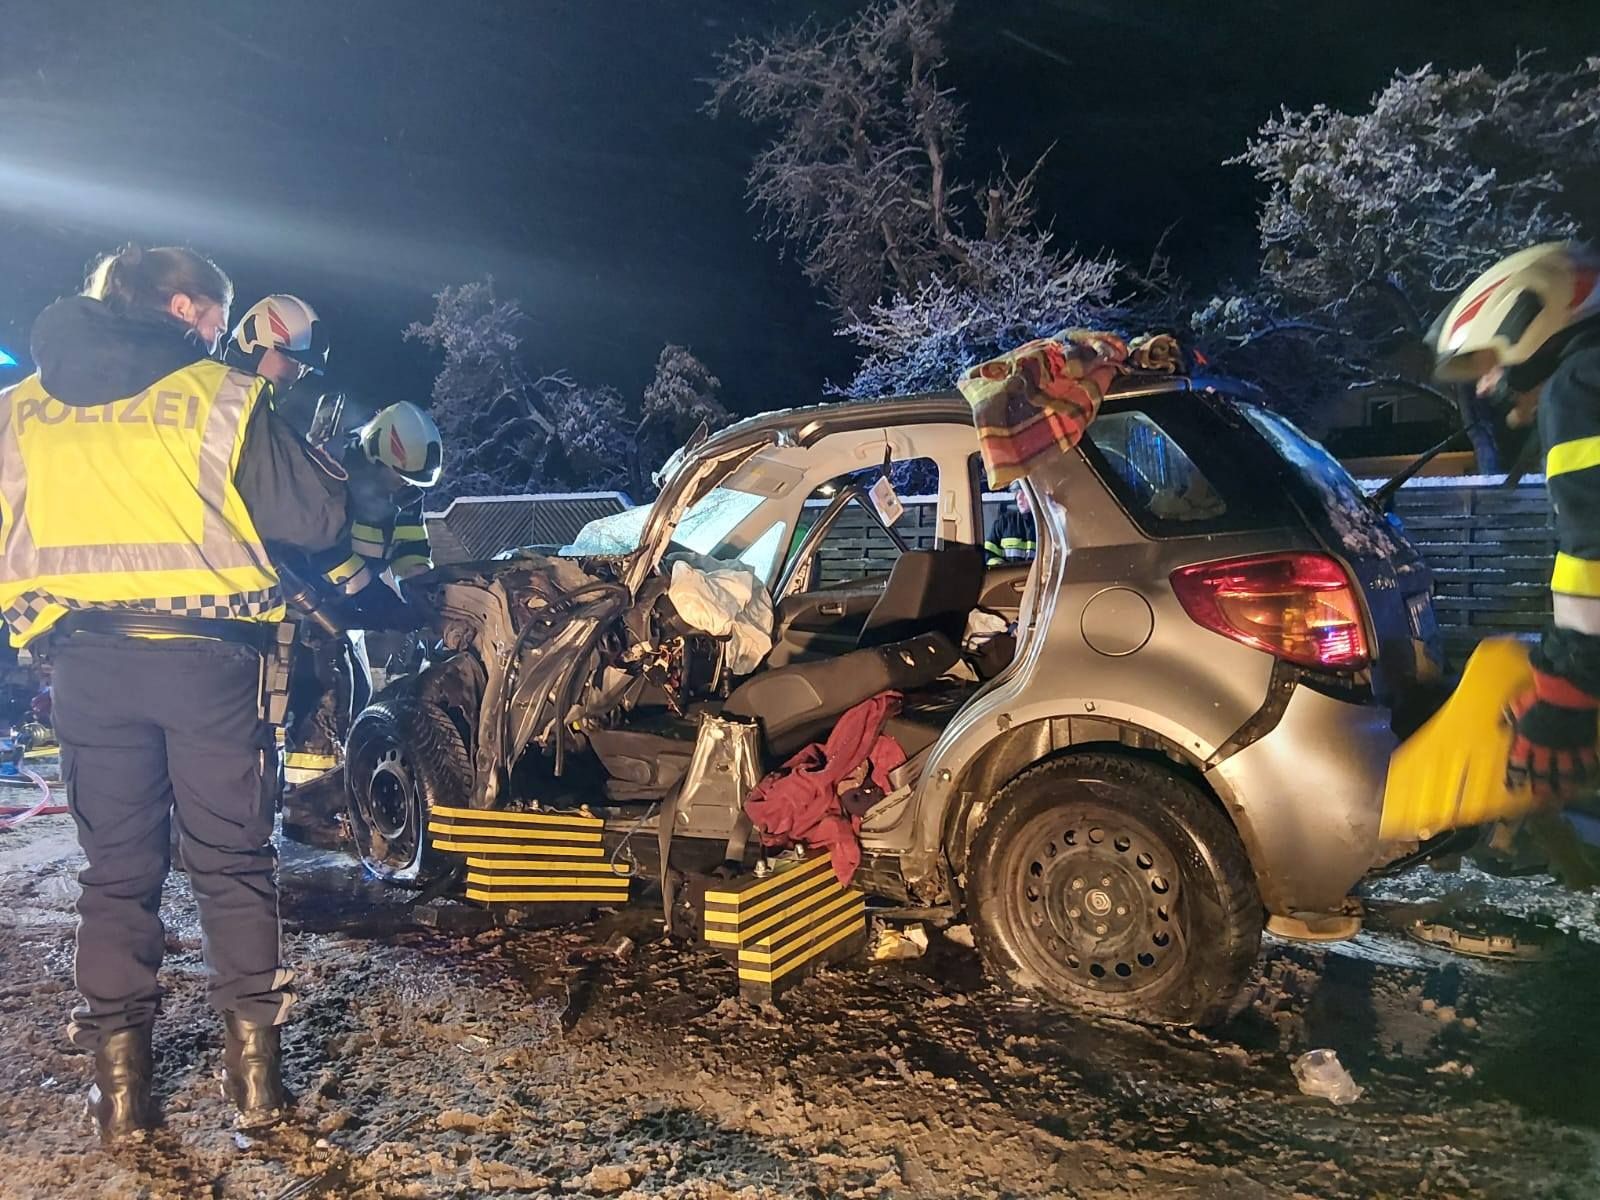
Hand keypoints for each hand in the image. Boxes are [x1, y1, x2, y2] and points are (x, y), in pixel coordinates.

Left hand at [1506, 669, 1599, 801]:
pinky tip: (1587, 777)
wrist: (1564, 694)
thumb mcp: (1519, 705)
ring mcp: (1565, 746)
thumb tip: (1500, 722)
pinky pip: (1586, 760)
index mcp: (1527, 738)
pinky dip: (1586, 769)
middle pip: (1541, 771)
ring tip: (1565, 794)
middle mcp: (1545, 747)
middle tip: (1541, 797)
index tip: (1513, 786)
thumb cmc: (1540, 697)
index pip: (1518, 761)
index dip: (1515, 775)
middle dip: (1541, 786)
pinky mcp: (1582, 742)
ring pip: (1564, 771)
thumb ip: (1510, 716)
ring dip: (1564, 783)